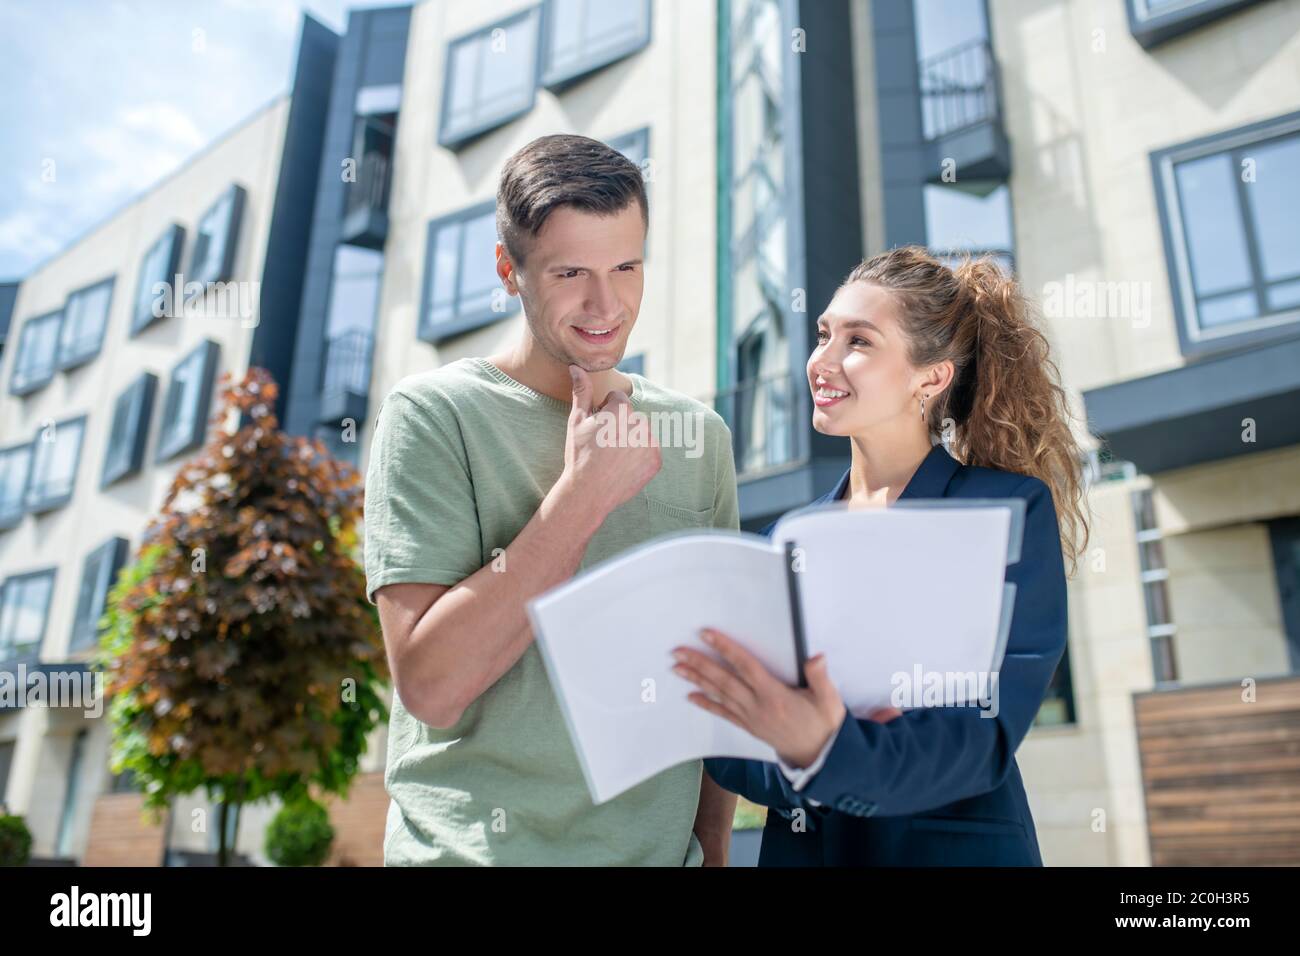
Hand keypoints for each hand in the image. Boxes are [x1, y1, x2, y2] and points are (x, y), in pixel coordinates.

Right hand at [562, 364, 660, 516]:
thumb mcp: (577, 421)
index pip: (618, 399)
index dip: (605, 411)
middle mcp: (640, 423)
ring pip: (641, 433)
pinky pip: (649, 451)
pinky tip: (623, 466)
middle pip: (631, 416)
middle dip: (620, 425)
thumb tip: (576, 367)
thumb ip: (581, 391)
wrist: (588, 492)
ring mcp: (651, 443)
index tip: (597, 428)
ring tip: (613, 457)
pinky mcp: (656, 461)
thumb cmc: (579, 455)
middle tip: (603, 445)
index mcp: (621, 410)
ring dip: (631, 440)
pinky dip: (640, 457)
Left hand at [673, 629, 848, 768]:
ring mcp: (751, 718)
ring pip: (719, 695)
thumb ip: (820, 677)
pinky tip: (691, 697)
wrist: (820, 757)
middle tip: (677, 652)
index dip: (725, 649)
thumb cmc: (823, 725)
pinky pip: (724, 714)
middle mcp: (758, 706)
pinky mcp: (749, 727)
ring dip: (697, 680)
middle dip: (699, 664)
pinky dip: (706, 704)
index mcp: (775, 695)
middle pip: (724, 680)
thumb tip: (816, 657)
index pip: (745, 666)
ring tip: (678, 669)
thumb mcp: (829, 700)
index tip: (706, 635)